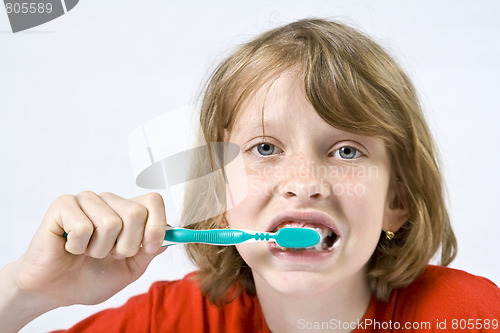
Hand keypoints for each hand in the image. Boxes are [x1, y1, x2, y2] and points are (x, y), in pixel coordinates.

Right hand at [12, 191, 166, 306]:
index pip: (153, 200)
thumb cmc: (91, 277)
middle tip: (109, 254)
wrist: (56, 291)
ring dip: (100, 249)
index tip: (148, 248)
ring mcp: (86, 200)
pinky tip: (71, 248)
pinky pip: (83, 227)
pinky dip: (78, 247)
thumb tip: (172, 232)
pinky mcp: (63, 205)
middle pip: (136, 212)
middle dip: (126, 246)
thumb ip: (151, 250)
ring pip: (110, 222)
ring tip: (87, 252)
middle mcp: (109, 201)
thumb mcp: (131, 268)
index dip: (156, 225)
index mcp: (127, 211)